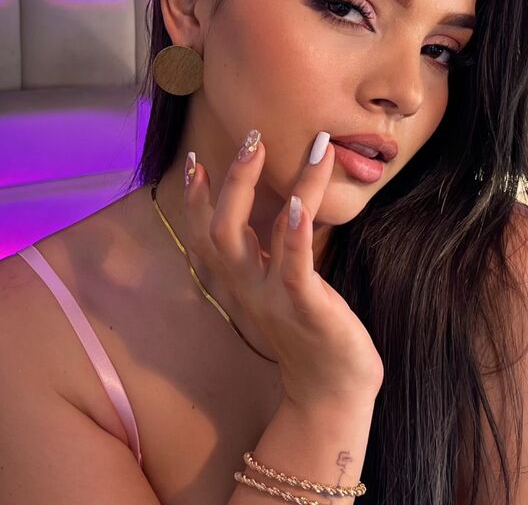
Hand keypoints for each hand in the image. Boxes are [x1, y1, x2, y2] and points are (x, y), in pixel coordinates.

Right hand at [182, 130, 383, 408]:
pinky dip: (294, 233)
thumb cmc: (311, 330)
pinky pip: (293, 266)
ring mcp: (272, 298)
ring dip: (269, 187)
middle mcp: (246, 288)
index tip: (195, 159)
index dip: (196, 197)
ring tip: (292, 146)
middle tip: (252, 137)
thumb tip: (284, 206)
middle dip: (231, 180)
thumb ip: (274, 250)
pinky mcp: (306, 308)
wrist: (332, 390)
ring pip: (250, 237)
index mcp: (239, 281)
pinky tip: (301, 204)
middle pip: (216, 228)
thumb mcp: (282, 286)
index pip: (204, 234)